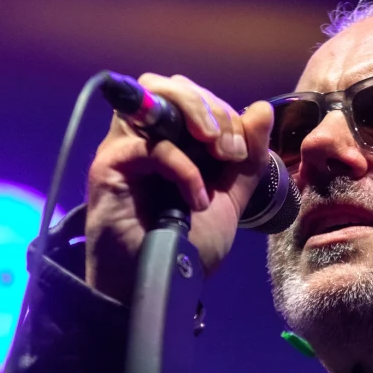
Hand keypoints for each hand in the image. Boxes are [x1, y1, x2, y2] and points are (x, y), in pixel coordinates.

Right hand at [83, 73, 273, 302]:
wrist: (159, 287)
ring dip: (196, 113)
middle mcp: (145, 136)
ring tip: (218, 150)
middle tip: (230, 151)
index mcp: (173, 140)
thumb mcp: (230, 199)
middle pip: (174, 85)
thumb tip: (262, 110)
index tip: (241, 152)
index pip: (195, 97)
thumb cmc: (187, 247)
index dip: (224, 113)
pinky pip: (151, 144)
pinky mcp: (110, 165)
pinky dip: (183, 166)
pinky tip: (197, 197)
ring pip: (154, 93)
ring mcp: (125, 147)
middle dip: (213, 110)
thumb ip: (247, 158)